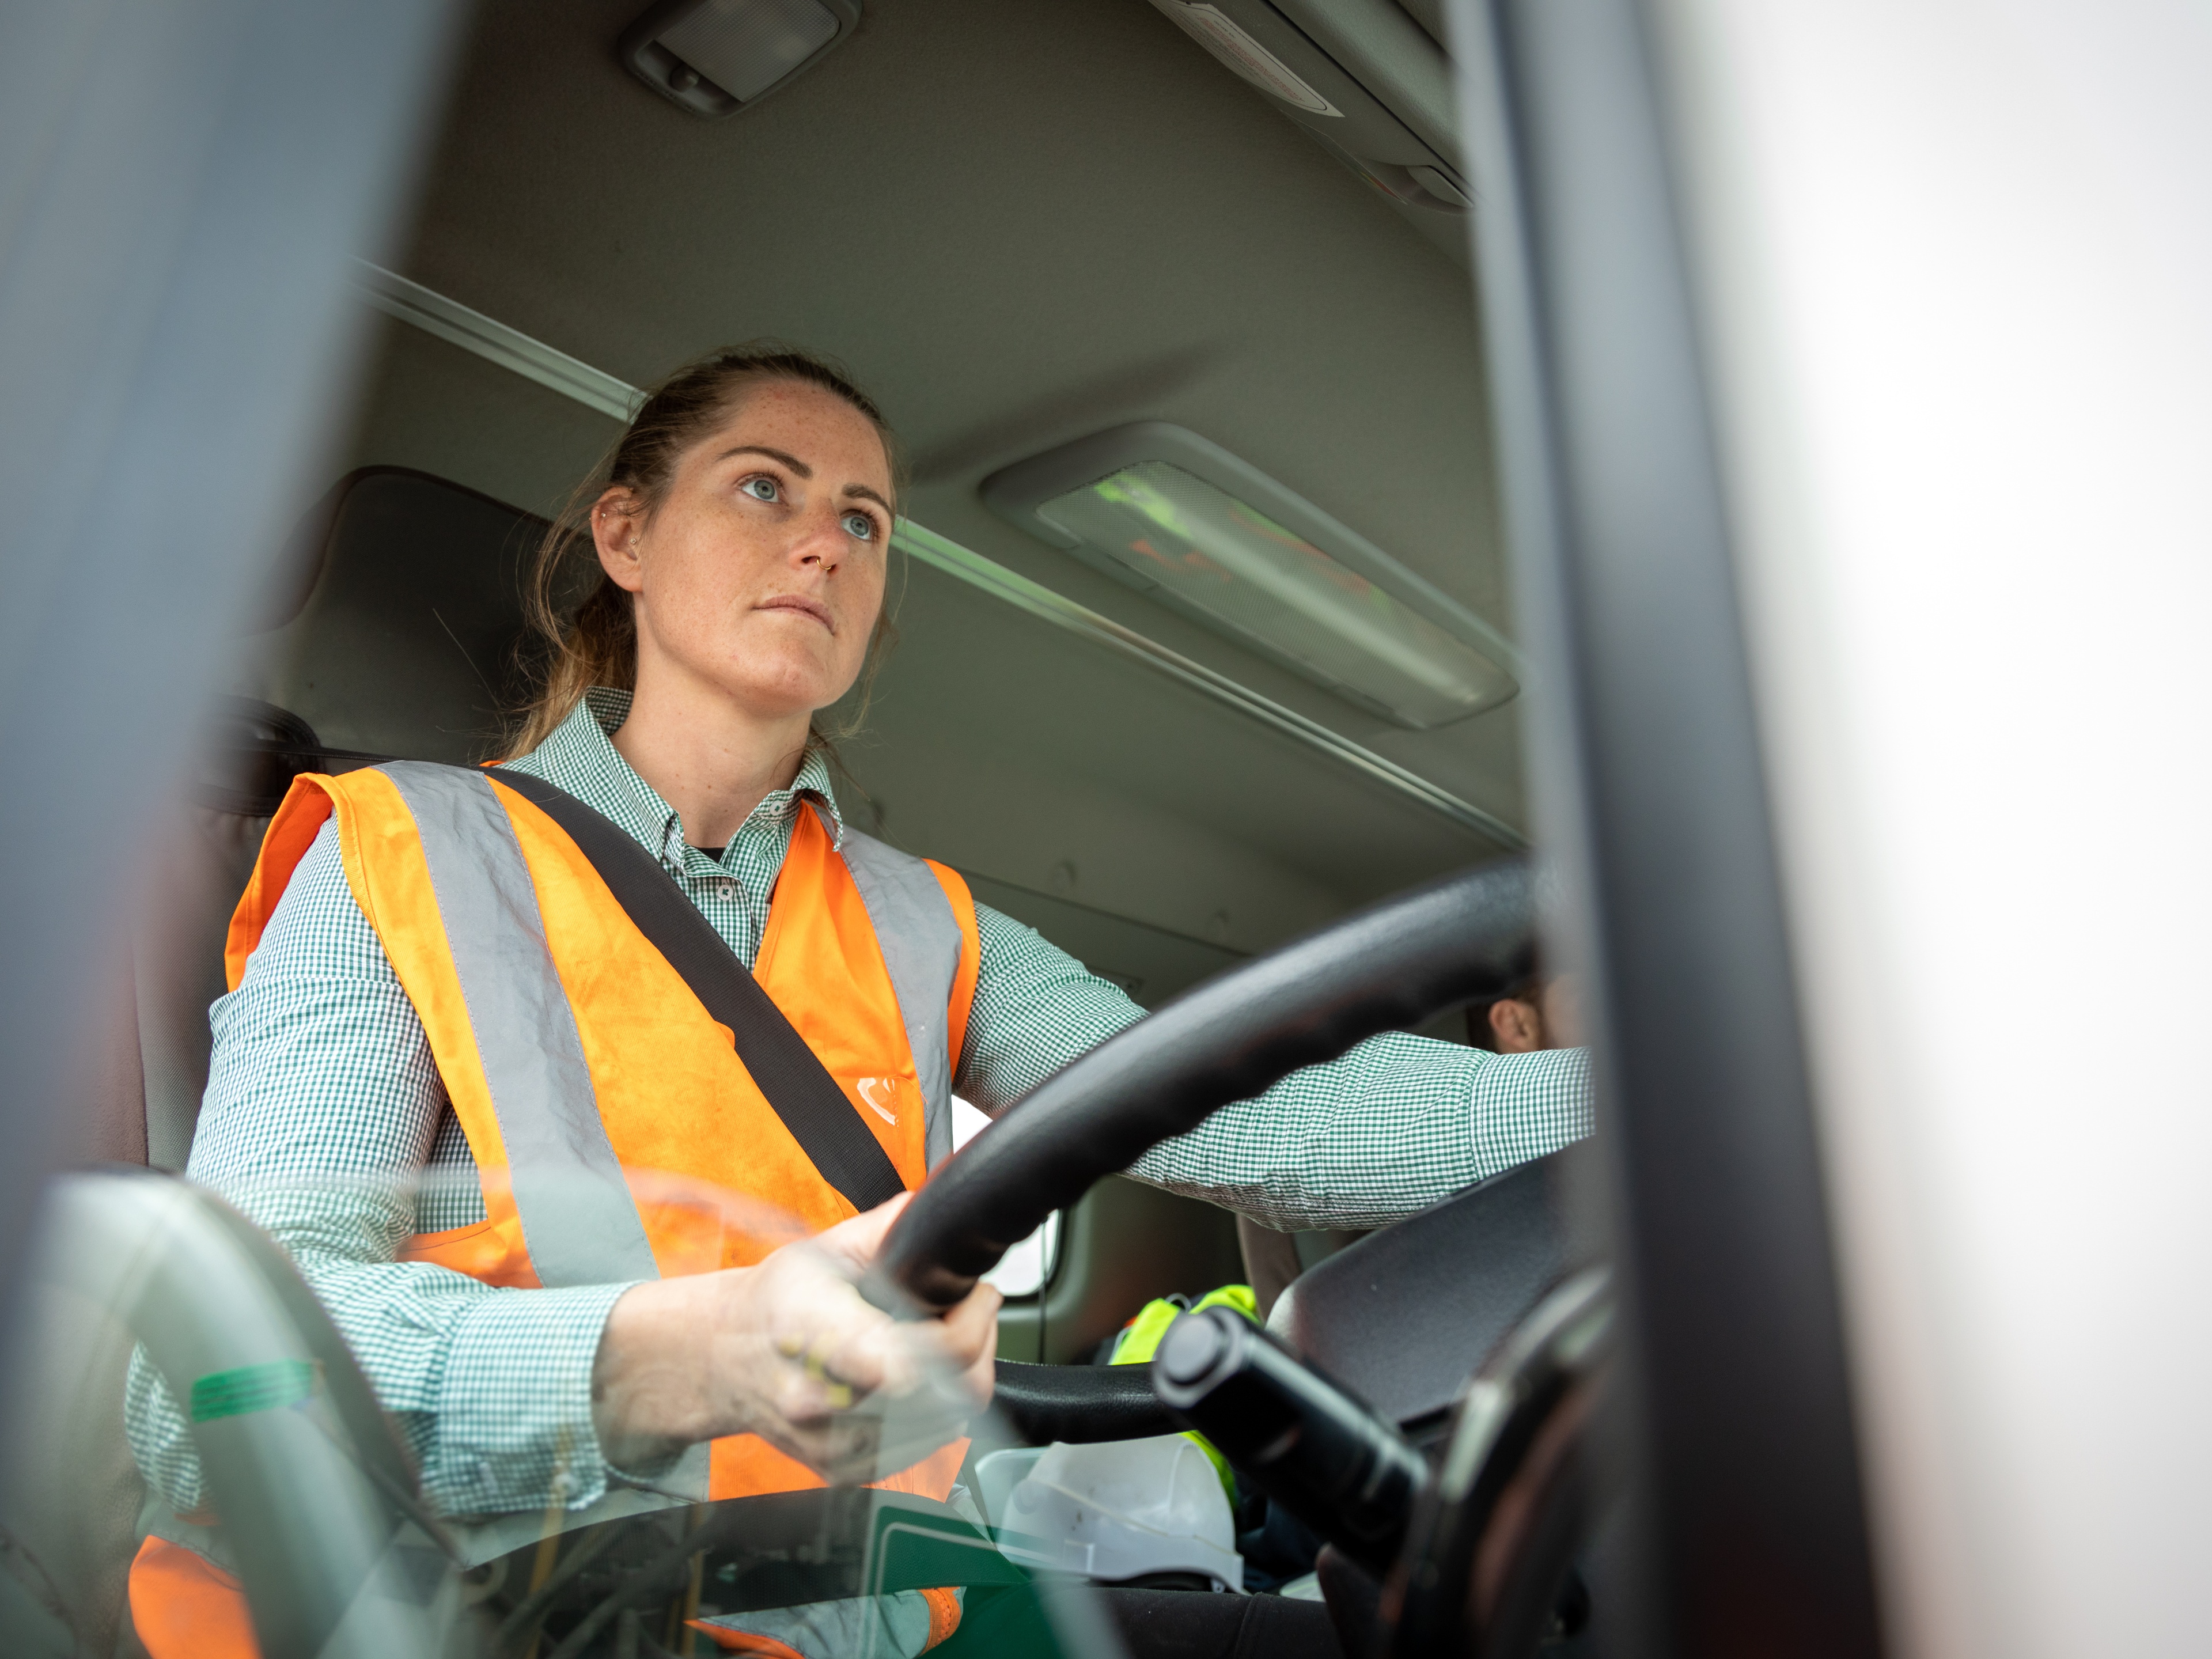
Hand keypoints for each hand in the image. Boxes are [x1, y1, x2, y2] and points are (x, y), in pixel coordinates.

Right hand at [590, 1193, 1000, 1478]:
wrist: (720, 1360)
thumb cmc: (773, 1304)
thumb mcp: (825, 1248)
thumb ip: (889, 1229)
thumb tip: (938, 1209)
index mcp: (817, 1334)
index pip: (903, 1362)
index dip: (962, 1329)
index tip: (975, 1294)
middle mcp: (822, 1402)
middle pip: (946, 1390)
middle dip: (977, 1340)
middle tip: (966, 1308)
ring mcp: (834, 1445)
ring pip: (949, 1422)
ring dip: (963, 1376)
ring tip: (938, 1340)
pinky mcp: (846, 1472)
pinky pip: (929, 1447)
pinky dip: (940, 1411)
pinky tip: (920, 1378)